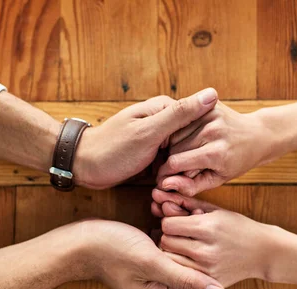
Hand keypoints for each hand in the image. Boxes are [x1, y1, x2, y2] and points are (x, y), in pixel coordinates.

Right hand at [68, 218, 225, 288]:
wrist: (80, 241)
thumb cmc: (111, 250)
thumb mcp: (150, 263)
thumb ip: (185, 279)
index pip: (201, 269)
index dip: (195, 243)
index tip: (184, 222)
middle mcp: (166, 285)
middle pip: (192, 257)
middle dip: (185, 233)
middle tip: (169, 212)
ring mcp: (158, 270)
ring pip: (182, 244)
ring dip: (177, 224)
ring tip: (162, 207)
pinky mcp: (152, 255)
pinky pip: (170, 239)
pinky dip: (167, 223)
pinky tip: (159, 207)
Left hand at [73, 88, 218, 189]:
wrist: (84, 166)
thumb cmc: (113, 149)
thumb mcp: (149, 132)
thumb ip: (180, 115)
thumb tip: (212, 94)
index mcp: (165, 108)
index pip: (200, 121)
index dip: (200, 144)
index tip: (192, 165)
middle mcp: (164, 120)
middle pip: (192, 140)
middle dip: (189, 161)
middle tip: (179, 180)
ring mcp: (159, 138)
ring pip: (183, 154)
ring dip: (181, 170)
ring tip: (170, 185)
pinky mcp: (153, 154)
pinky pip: (171, 163)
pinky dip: (171, 175)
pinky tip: (168, 186)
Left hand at [151, 189, 288, 286]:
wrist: (263, 252)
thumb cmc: (238, 227)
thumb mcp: (215, 211)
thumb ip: (187, 203)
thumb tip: (158, 195)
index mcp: (208, 227)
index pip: (168, 225)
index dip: (170, 222)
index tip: (177, 223)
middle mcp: (205, 249)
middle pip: (166, 242)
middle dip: (168, 237)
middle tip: (178, 236)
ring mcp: (207, 269)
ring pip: (170, 260)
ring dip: (172, 252)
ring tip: (182, 247)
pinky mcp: (208, 281)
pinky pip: (182, 273)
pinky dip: (181, 266)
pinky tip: (189, 259)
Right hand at [156, 102, 296, 195]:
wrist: (257, 136)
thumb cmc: (236, 161)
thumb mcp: (218, 179)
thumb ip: (191, 185)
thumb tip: (166, 184)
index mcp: (216, 153)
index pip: (176, 163)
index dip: (165, 172)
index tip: (163, 178)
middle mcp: (213, 132)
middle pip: (173, 148)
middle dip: (171, 159)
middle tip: (176, 166)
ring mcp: (210, 116)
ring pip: (175, 133)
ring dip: (173, 145)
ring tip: (183, 152)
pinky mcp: (209, 106)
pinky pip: (182, 121)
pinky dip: (180, 131)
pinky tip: (186, 139)